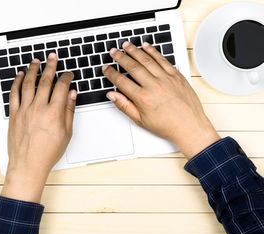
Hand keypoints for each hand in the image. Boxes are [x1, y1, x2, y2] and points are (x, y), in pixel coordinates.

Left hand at [1, 54, 76, 202]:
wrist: (28, 165)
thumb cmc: (47, 153)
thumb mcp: (66, 133)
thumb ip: (69, 111)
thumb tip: (71, 95)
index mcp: (54, 113)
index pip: (62, 87)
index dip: (66, 77)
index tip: (68, 74)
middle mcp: (38, 108)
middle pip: (45, 81)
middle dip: (50, 66)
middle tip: (53, 58)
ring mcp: (24, 110)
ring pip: (28, 83)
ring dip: (32, 70)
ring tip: (36, 61)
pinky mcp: (14, 114)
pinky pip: (14, 94)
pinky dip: (16, 82)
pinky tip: (19, 76)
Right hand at [103, 42, 219, 158]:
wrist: (190, 127)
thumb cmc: (167, 126)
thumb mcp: (141, 120)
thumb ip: (124, 106)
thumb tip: (112, 96)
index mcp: (143, 98)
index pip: (121, 81)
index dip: (111, 73)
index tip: (106, 68)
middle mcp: (154, 86)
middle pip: (132, 67)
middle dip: (120, 57)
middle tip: (113, 52)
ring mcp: (166, 79)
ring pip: (147, 60)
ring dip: (134, 50)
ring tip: (126, 45)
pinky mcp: (176, 75)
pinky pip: (162, 59)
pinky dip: (153, 51)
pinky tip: (146, 46)